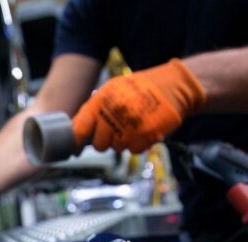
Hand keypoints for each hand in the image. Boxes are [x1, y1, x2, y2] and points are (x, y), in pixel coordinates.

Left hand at [72, 59, 205, 153]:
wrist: (172, 87)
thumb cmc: (139, 90)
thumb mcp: (112, 91)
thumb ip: (94, 110)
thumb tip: (76, 132)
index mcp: (101, 100)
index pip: (80, 127)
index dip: (76, 140)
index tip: (75, 147)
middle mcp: (113, 113)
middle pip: (99, 144)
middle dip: (106, 140)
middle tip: (116, 129)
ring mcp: (129, 126)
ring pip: (116, 148)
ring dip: (124, 141)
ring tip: (133, 125)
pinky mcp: (145, 135)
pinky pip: (134, 150)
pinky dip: (138, 143)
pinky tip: (144, 129)